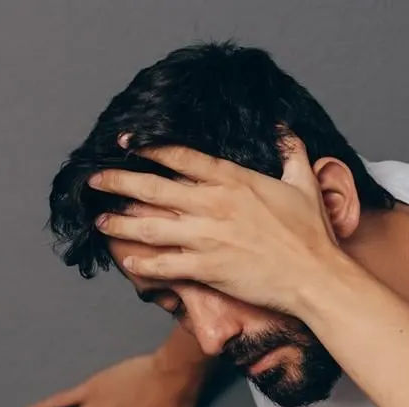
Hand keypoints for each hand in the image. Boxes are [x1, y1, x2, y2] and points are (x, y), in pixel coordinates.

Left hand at [89, 135, 342, 313]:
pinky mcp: (207, 268)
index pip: (180, 156)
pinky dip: (143, 265)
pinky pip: (165, 265)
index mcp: (233, 180)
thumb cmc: (311, 234)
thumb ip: (291, 152)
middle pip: (154, 188)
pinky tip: (127, 262)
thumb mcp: (304, 184)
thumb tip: (285, 128)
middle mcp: (214, 204)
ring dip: (122, 224)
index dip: (149, 147)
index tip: (126, 143)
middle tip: (95, 180)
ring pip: (152, 227)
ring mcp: (207, 236)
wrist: (314, 276)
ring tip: (101, 222)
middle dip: (119, 182)